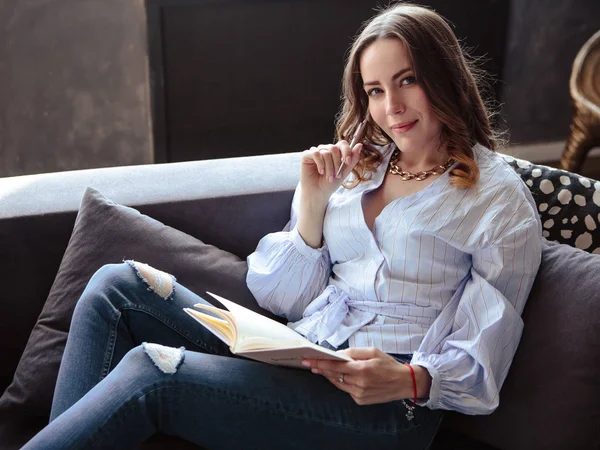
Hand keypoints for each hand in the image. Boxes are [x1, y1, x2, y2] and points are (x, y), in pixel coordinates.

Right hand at [300, 140, 362, 203]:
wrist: (318, 193)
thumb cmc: (330, 183)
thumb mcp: (344, 172)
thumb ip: (352, 159)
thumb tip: (359, 145)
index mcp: (335, 152)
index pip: (342, 144)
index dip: (346, 151)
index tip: (347, 162)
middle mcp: (325, 149)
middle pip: (334, 148)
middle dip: (336, 164)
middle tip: (336, 175)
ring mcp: (316, 151)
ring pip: (326, 153)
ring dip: (329, 167)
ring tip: (328, 177)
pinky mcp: (306, 155)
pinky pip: (316, 154)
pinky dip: (320, 164)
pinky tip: (321, 172)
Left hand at [302, 347, 416, 404]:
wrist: (403, 382)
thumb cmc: (388, 364)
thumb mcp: (372, 351)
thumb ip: (353, 352)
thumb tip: (338, 355)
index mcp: (362, 369)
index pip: (335, 366)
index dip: (320, 363)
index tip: (308, 360)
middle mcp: (360, 383)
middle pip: (334, 376)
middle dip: (321, 369)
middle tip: (309, 363)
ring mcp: (360, 394)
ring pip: (338, 384)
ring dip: (329, 376)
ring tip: (320, 369)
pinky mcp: (360, 400)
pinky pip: (346, 390)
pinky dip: (341, 382)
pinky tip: (339, 376)